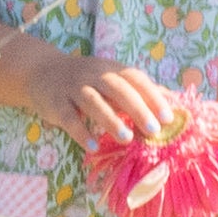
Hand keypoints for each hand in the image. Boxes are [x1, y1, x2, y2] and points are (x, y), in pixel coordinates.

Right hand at [25, 49, 172, 144]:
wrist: (42, 71)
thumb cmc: (88, 80)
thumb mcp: (113, 79)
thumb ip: (141, 91)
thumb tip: (175, 103)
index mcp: (111, 69)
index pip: (135, 79)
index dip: (153, 96)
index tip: (169, 117)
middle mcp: (93, 75)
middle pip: (117, 89)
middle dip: (137, 109)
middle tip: (154, 130)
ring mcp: (73, 88)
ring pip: (92, 102)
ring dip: (110, 120)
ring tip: (126, 139)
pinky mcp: (55, 103)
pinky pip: (68, 118)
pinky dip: (81, 132)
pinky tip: (93, 147)